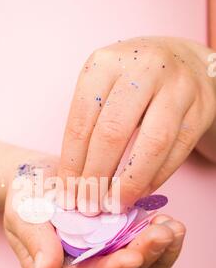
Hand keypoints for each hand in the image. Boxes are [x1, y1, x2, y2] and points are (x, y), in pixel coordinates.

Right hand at [3, 159, 185, 267]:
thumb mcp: (23, 212)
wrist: (40, 179)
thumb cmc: (26, 195)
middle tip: (164, 232)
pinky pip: (143, 256)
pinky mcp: (117, 248)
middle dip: (144, 256)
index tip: (133, 255)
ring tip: (173, 227)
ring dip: (158, 253)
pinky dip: (160, 245)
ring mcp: (101, 262)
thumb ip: (35, 241)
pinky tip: (170, 224)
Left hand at [57, 36, 215, 213]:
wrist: (183, 61)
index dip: (72, 164)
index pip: (81, 121)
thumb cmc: (132, 81)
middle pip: (113, 132)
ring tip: (113, 205)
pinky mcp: (201, 108)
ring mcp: (178, 87)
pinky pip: (177, 151)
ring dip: (129, 183)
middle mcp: (143, 68)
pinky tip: (139, 193)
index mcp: (105, 63)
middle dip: (97, 176)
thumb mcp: (102, 87)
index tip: (67, 194)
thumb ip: (88, 125)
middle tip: (88, 206)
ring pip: (152, 144)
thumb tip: (74, 182)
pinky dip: (156, 178)